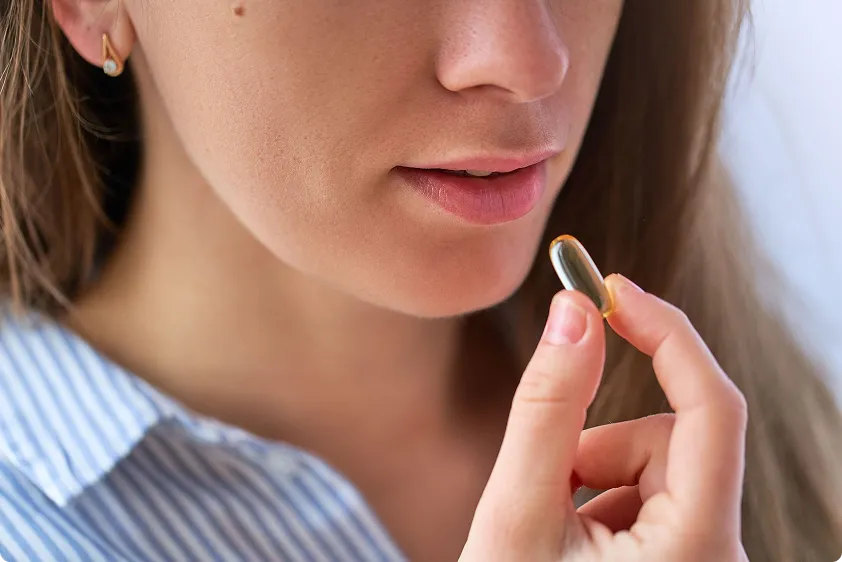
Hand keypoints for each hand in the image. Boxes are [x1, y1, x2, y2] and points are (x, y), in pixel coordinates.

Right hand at [460, 274, 748, 561]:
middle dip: (598, 445)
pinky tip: (570, 542)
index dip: (665, 334)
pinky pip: (652, 494)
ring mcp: (704, 560)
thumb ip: (547, 410)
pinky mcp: (685, 561)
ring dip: (593, 474)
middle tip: (544, 489)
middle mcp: (720, 556)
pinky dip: (602, 497)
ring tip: (551, 528)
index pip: (712, 407)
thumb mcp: (517, 514)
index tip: (612, 291)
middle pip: (669, 440)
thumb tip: (574, 312)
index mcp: (697, 547)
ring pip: (655, 465)